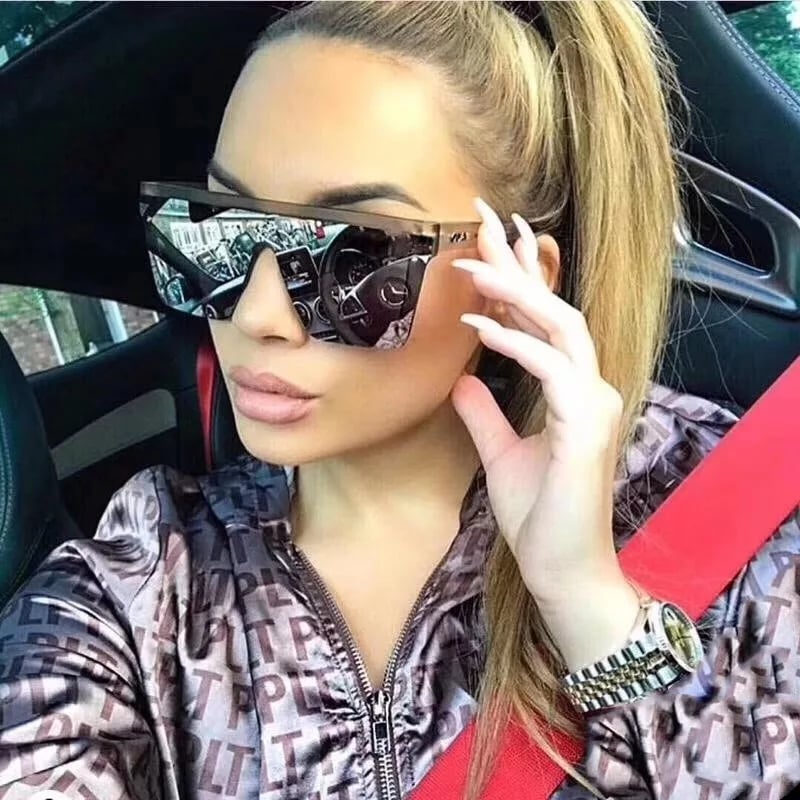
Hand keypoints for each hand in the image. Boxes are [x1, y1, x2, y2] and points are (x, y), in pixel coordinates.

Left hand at [450, 198, 640, 668]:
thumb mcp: (500, 454)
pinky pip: (551, 369)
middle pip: (557, 307)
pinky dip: (515, 342)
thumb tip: (461, 379)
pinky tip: (479, 323)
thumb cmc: (539, 517)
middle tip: (483, 217)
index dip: (519, 278)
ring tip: (470, 263)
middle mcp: (590, 388)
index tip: (489, 241)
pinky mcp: (587, 425)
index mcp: (572, 390)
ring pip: (561, 326)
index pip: (545, 322)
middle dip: (520, 261)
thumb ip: (483, 415)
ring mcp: (594, 404)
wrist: (559, 569)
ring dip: (516, 291)